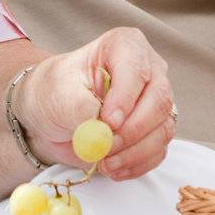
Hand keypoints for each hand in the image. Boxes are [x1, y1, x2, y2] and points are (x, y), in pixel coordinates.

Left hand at [15, 27, 173, 180]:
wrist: (51, 113)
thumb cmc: (55, 91)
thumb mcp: (59, 93)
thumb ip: (82, 109)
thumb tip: (103, 132)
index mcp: (125, 45)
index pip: (136, 71)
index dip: (125, 100)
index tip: (107, 122)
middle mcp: (148, 69)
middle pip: (159, 101)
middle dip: (132, 131)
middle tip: (104, 148)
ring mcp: (156, 100)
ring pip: (162, 129)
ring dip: (133, 152)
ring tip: (103, 163)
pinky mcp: (155, 129)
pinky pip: (158, 150)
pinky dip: (137, 164)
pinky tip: (114, 168)